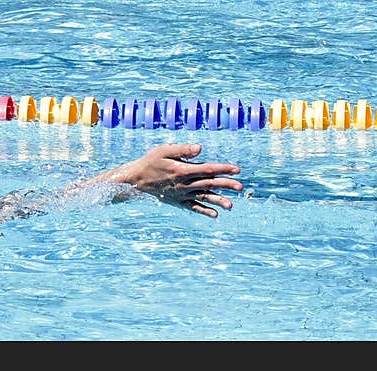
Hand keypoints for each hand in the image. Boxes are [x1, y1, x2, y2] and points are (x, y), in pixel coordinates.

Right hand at [94, 143, 242, 216]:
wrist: (135, 180)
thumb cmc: (150, 161)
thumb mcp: (164, 150)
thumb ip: (183, 149)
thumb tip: (200, 148)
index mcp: (183, 170)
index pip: (208, 169)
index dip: (223, 169)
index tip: (237, 169)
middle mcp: (184, 184)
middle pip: (209, 184)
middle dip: (226, 185)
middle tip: (241, 186)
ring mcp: (181, 194)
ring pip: (203, 198)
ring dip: (218, 201)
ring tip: (232, 205)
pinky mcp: (177, 201)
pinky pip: (192, 207)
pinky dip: (204, 211)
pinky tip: (215, 214)